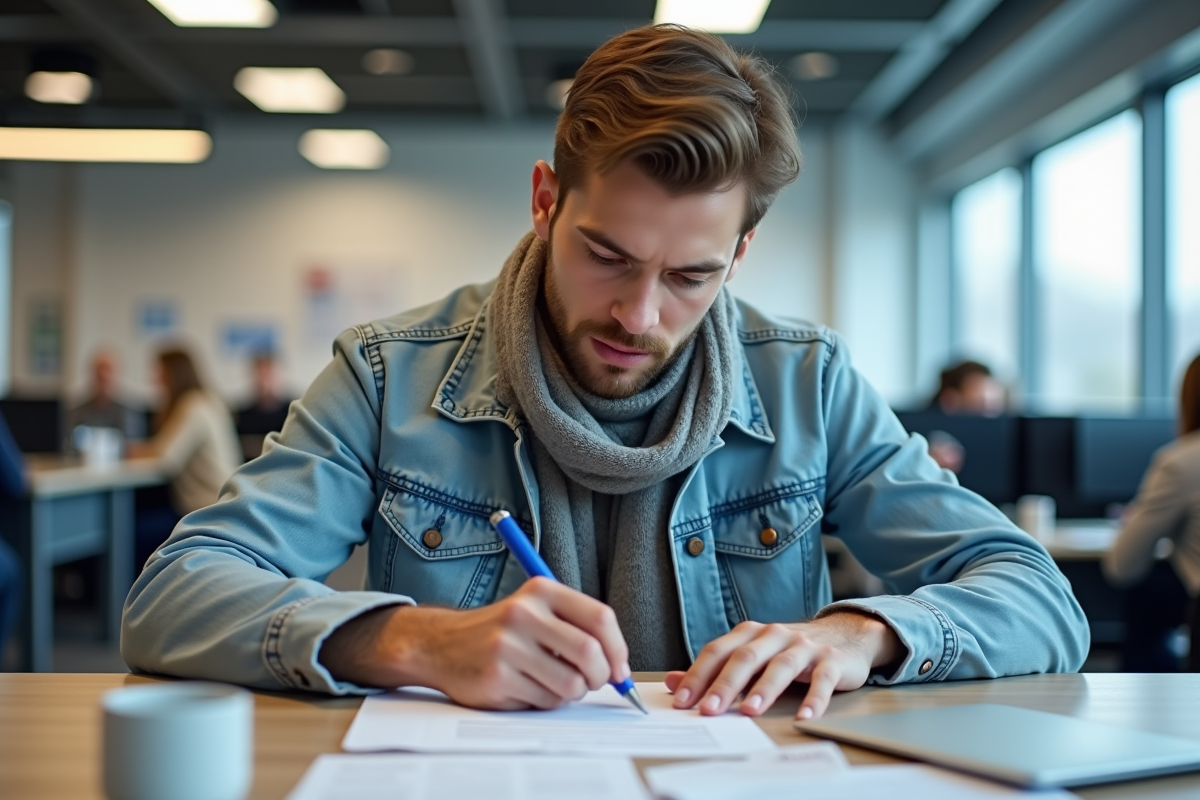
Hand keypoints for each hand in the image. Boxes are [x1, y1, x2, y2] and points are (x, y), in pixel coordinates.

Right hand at [319, 577, 629, 709]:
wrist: (441, 644)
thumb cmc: (500, 631)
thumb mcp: (536, 611)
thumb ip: (576, 628)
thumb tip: (618, 667)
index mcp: (541, 591)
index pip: (600, 618)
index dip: (618, 649)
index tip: (619, 669)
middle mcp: (524, 613)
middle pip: (590, 653)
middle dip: (600, 677)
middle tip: (592, 683)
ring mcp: (508, 646)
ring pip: (570, 684)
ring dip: (571, 693)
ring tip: (553, 683)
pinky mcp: (496, 677)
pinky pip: (544, 701)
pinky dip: (545, 702)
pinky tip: (527, 688)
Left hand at [664, 611, 902, 719]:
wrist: (845, 635)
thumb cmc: (788, 650)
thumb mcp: (751, 655)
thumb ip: (714, 669)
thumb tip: (671, 681)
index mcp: (750, 632)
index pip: (718, 651)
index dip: (698, 675)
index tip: (682, 700)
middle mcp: (775, 635)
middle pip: (746, 657)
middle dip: (725, 684)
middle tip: (709, 709)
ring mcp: (804, 646)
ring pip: (781, 666)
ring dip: (764, 689)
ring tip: (750, 711)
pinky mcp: (832, 661)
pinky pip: (822, 680)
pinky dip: (814, 699)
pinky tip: (804, 717)